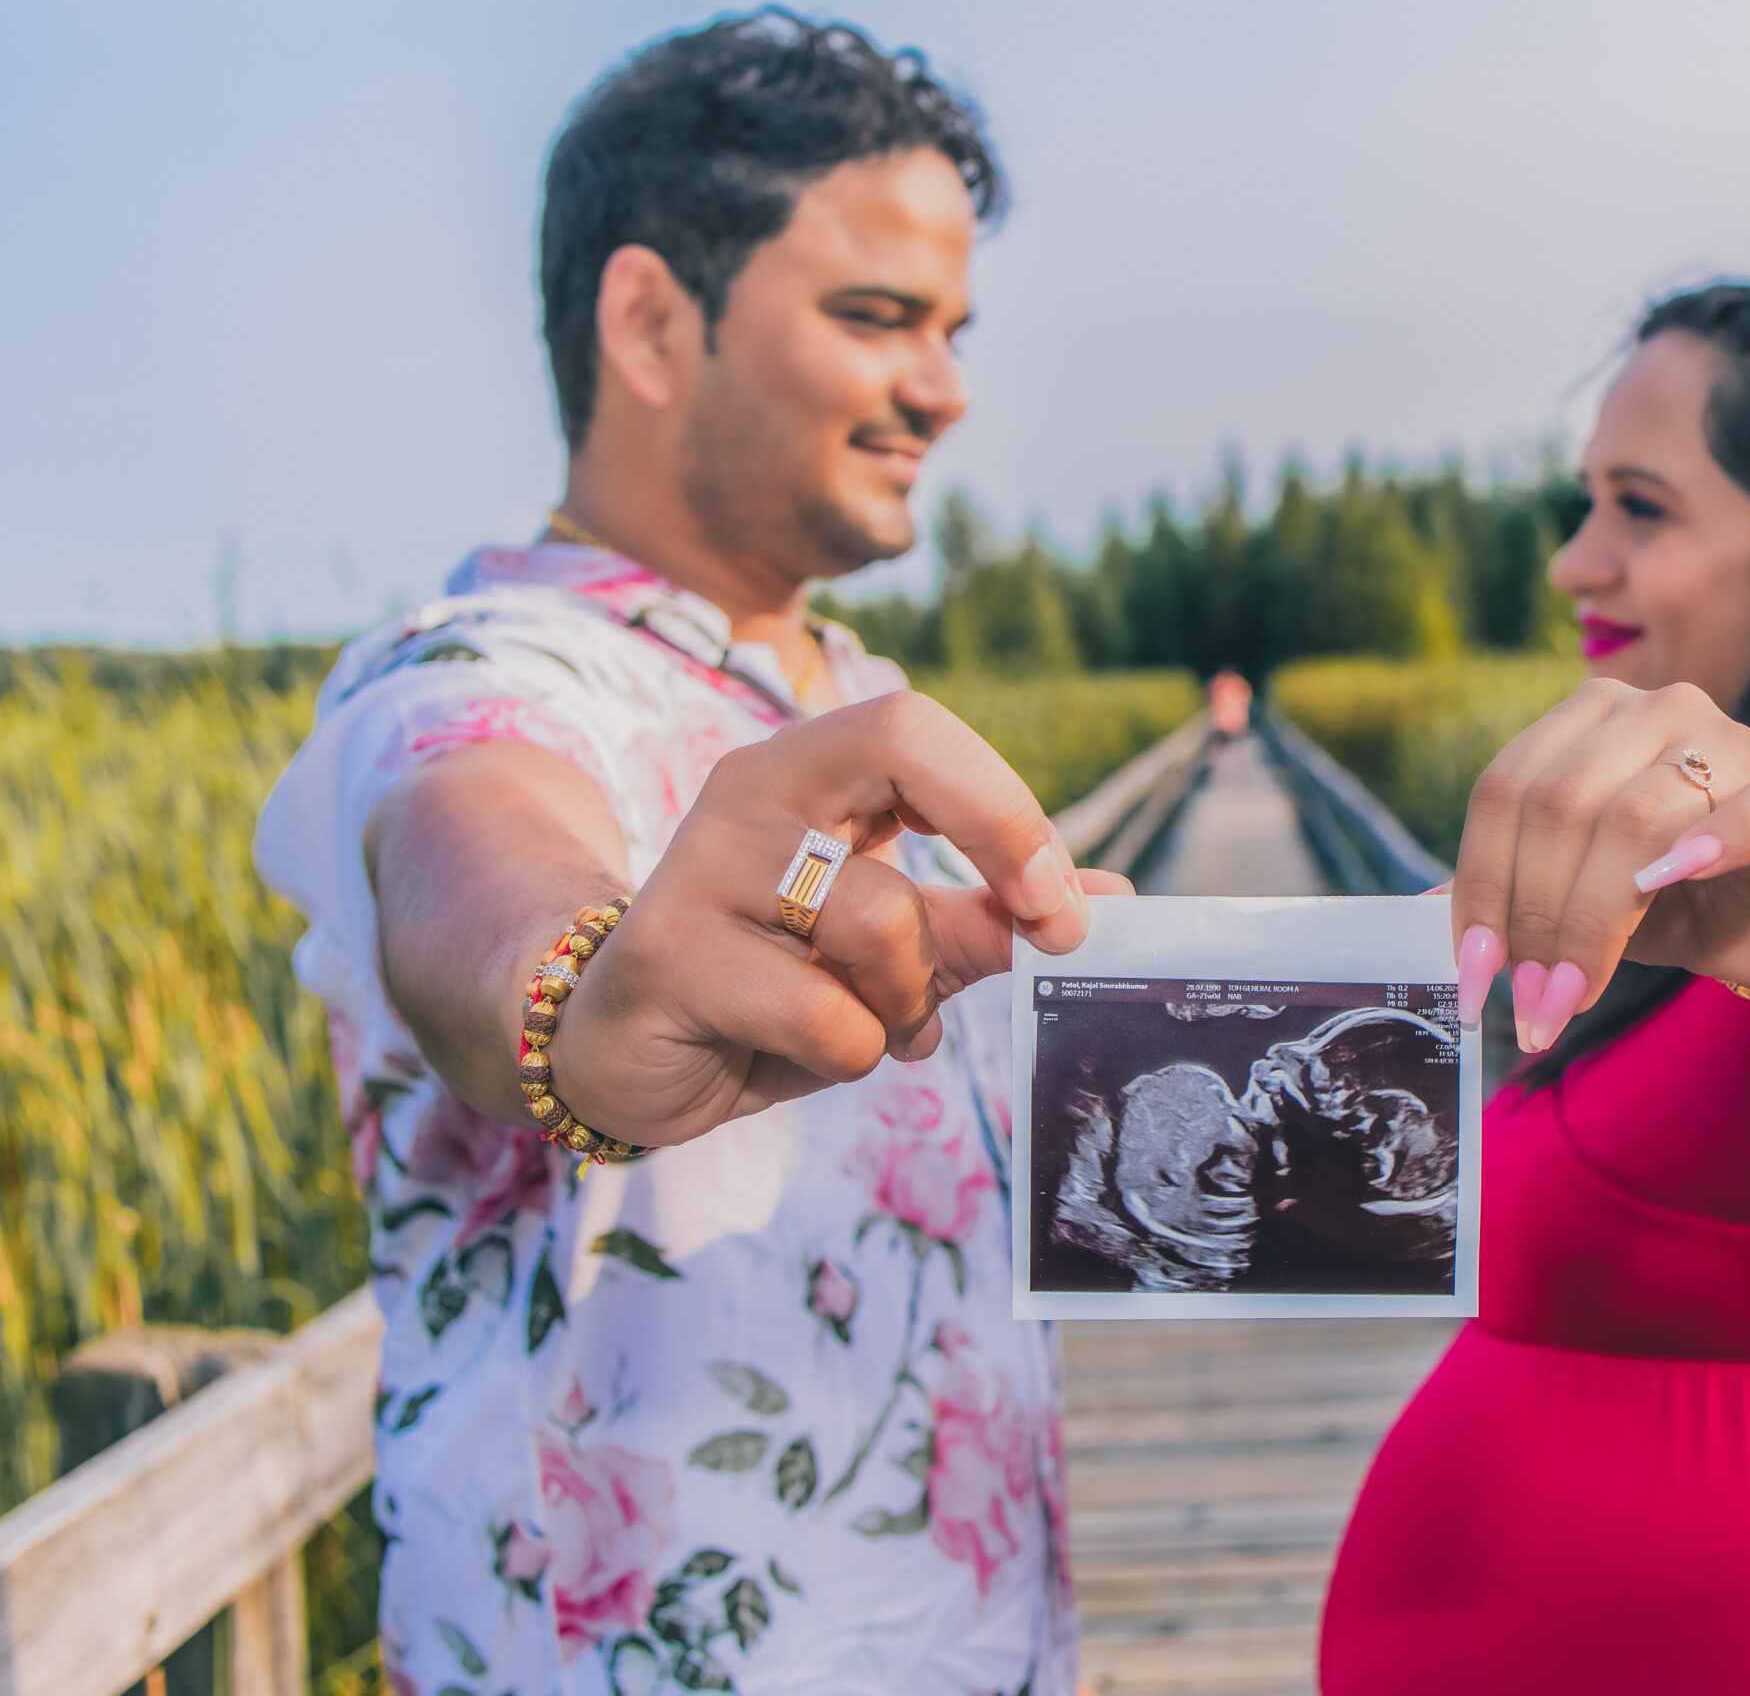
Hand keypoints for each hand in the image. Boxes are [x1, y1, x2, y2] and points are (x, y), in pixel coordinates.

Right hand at [547, 690, 1127, 1145]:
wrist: (612, 1049)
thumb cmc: (768, 987)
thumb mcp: (889, 951)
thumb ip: (984, 921)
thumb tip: (1109, 903)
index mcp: (806, 772)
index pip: (917, 726)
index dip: (1007, 803)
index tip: (1060, 902)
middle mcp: (749, 794)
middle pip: (899, 743)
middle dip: (1000, 836)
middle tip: (1042, 930)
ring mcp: (699, 869)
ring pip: (880, 919)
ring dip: (909, 1001)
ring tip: (873, 1025)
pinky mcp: (667, 958)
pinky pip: (825, 1015)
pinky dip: (847, 1053)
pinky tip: (800, 1051)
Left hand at [1448, 678, 1749, 1051]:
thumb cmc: (1670, 901)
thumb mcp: (1572, 896)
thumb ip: (1507, 893)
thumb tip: (1416, 916)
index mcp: (1587, 720)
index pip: (1505, 791)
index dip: (1480, 887)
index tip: (1474, 978)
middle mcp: (1654, 711)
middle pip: (1560, 806)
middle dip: (1534, 919)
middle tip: (1529, 1004)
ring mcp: (1730, 741)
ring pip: (1634, 818)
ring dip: (1592, 923)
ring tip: (1573, 996)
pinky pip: (1748, 809)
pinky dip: (1709, 846)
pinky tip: (1671, 886)